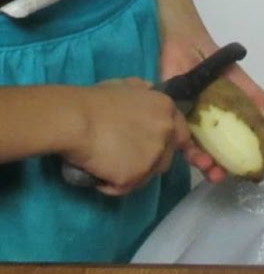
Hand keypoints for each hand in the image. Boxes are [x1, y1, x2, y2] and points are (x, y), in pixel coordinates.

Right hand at [66, 78, 189, 194]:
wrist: (74, 119)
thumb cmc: (93, 100)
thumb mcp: (125, 86)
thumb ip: (143, 91)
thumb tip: (148, 90)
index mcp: (167, 109)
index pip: (180, 133)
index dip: (164, 142)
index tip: (149, 147)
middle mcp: (167, 133)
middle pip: (166, 157)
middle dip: (148, 160)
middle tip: (122, 157)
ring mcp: (153, 156)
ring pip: (147, 175)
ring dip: (131, 174)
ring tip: (106, 167)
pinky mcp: (135, 176)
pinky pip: (124, 187)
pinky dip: (111, 185)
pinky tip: (97, 175)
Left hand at [160, 32, 263, 182]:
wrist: (184, 44)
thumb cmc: (214, 61)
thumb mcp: (239, 79)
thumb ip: (253, 97)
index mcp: (224, 116)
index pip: (233, 141)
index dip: (239, 157)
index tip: (245, 170)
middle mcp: (206, 123)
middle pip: (213, 149)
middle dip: (218, 166)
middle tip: (221, 176)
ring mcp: (188, 121)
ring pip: (196, 147)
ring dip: (204, 161)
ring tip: (210, 170)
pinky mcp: (171, 117)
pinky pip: (178, 136)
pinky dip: (187, 149)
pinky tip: (196, 156)